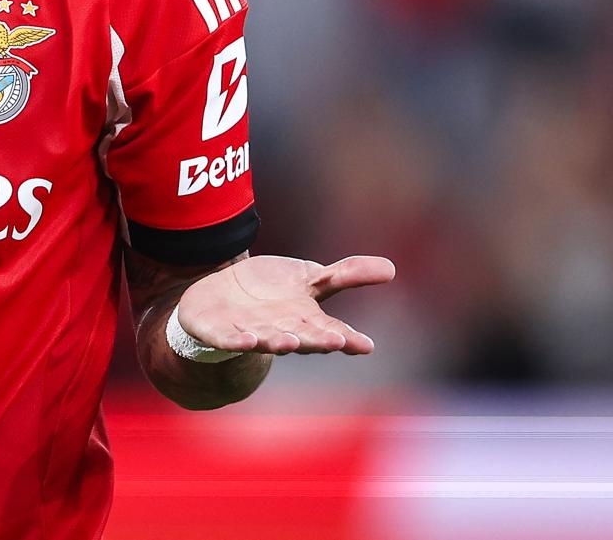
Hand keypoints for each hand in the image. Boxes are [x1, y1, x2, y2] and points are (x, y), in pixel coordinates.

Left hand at [176, 254, 394, 355]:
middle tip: (335, 342)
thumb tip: (392, 268)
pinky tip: (246, 340)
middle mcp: (281, 331)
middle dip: (317, 340)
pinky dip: (238, 341)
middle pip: (302, 336)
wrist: (222, 300)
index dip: (347, 339)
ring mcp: (250, 333)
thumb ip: (346, 275)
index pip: (330, 331)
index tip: (366, 345)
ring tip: (291, 342)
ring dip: (279, 342)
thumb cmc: (273, 294)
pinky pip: (229, 339)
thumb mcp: (310, 279)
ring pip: (267, 340)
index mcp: (305, 321)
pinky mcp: (220, 332)